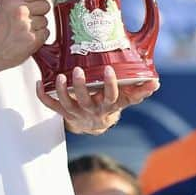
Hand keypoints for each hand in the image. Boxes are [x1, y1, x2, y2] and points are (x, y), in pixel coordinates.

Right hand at [0, 0, 50, 72]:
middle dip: (40, 12)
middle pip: (46, 5)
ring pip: (46, 20)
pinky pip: (46, 33)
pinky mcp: (33, 40)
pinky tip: (27, 38)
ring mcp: (28, 26)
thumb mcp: (3, 6)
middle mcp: (21, 11)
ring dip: (39, 26)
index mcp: (13, 0)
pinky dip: (39, 37)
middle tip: (28, 19)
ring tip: (24, 30)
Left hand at [36, 66, 158, 134]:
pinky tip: (40, 82)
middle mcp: (90, 110)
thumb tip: (155, 82)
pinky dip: (43, 96)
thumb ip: (139, 91)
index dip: (110, 85)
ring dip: (61, 90)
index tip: (109, 70)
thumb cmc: (110, 104)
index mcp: (107, 106)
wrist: (94, 124)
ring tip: (60, 76)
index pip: (111, 96)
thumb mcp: (125, 99)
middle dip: (80, 86)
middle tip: (78, 71)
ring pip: (66, 103)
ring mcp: (75, 112)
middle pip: (84, 100)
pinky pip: (50, 106)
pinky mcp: (62, 112)